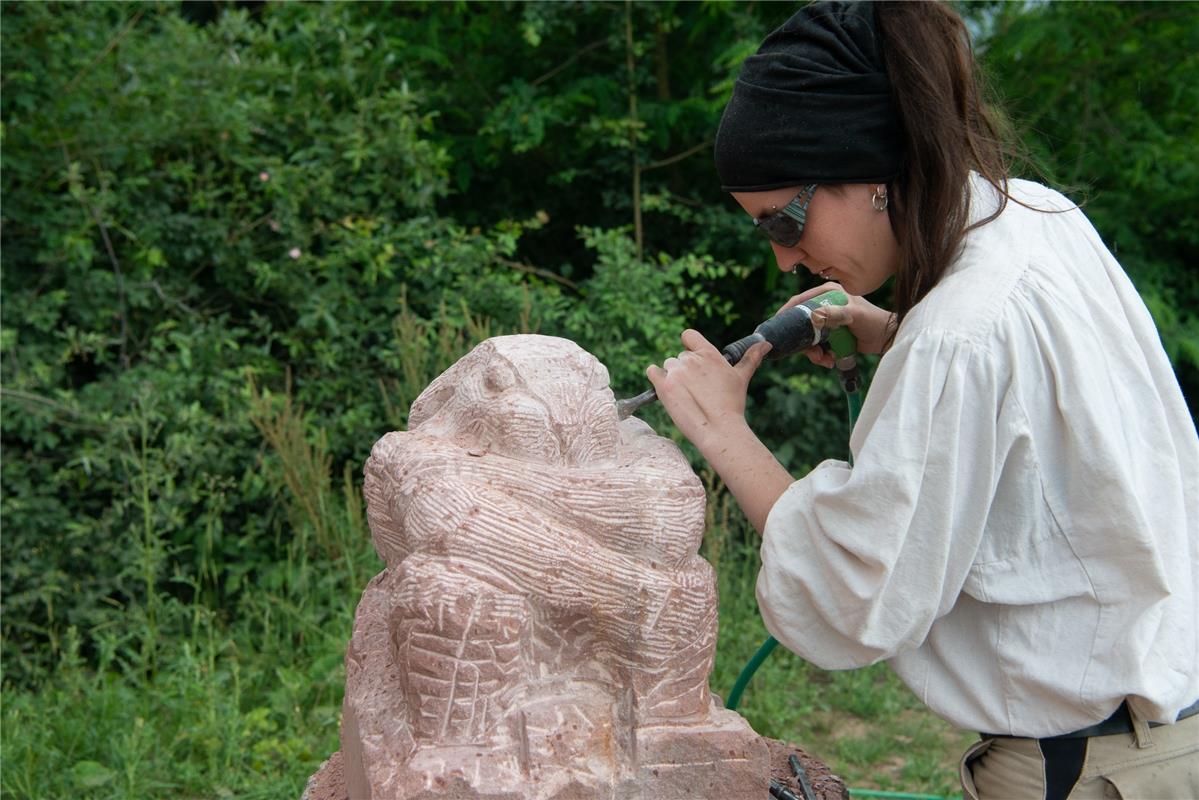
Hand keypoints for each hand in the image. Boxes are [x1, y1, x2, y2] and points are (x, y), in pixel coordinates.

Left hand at [645, 329, 770, 452]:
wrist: (719, 429)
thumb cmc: (732, 404)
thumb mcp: (741, 377)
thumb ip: (751, 358)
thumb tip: (766, 344)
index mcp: (708, 353)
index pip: (688, 336)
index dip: (689, 346)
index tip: (694, 361)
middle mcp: (690, 359)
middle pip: (679, 357)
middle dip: (684, 371)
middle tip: (696, 389)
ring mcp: (675, 372)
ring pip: (667, 366)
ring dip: (672, 377)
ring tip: (686, 395)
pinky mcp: (663, 386)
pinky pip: (652, 372)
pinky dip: (656, 378)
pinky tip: (666, 390)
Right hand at [780, 282, 894, 366]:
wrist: (886, 339)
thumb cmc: (873, 322)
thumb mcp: (855, 315)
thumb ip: (836, 313)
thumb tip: (815, 316)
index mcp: (828, 293)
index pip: (800, 300)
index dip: (787, 312)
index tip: (778, 326)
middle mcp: (825, 304)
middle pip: (801, 322)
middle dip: (803, 341)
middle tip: (811, 353)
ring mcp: (827, 320)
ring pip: (808, 337)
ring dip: (813, 352)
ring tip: (825, 360)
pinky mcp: (830, 334)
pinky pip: (817, 346)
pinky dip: (821, 355)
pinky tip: (831, 360)